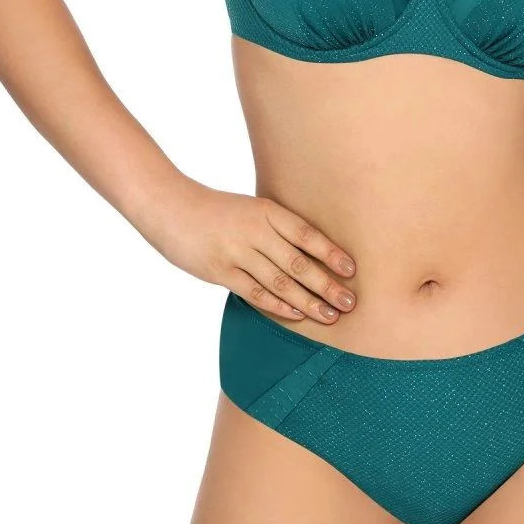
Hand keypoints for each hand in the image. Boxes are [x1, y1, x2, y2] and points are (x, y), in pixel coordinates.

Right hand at [143, 178, 357, 324]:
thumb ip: (277, 227)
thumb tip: (312, 253)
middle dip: (328, 286)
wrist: (171, 207)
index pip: (307, 234)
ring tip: (330, 316)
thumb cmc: (217, 210)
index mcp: (267, 211)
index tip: (352, 270)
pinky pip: (255, 293)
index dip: (331, 254)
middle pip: (299, 263)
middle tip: (351, 303)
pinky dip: (278, 305)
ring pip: (281, 283)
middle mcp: (255, 231)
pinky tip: (296, 314)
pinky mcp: (220, 272)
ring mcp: (237, 253)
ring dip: (309, 302)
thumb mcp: (251, 208)